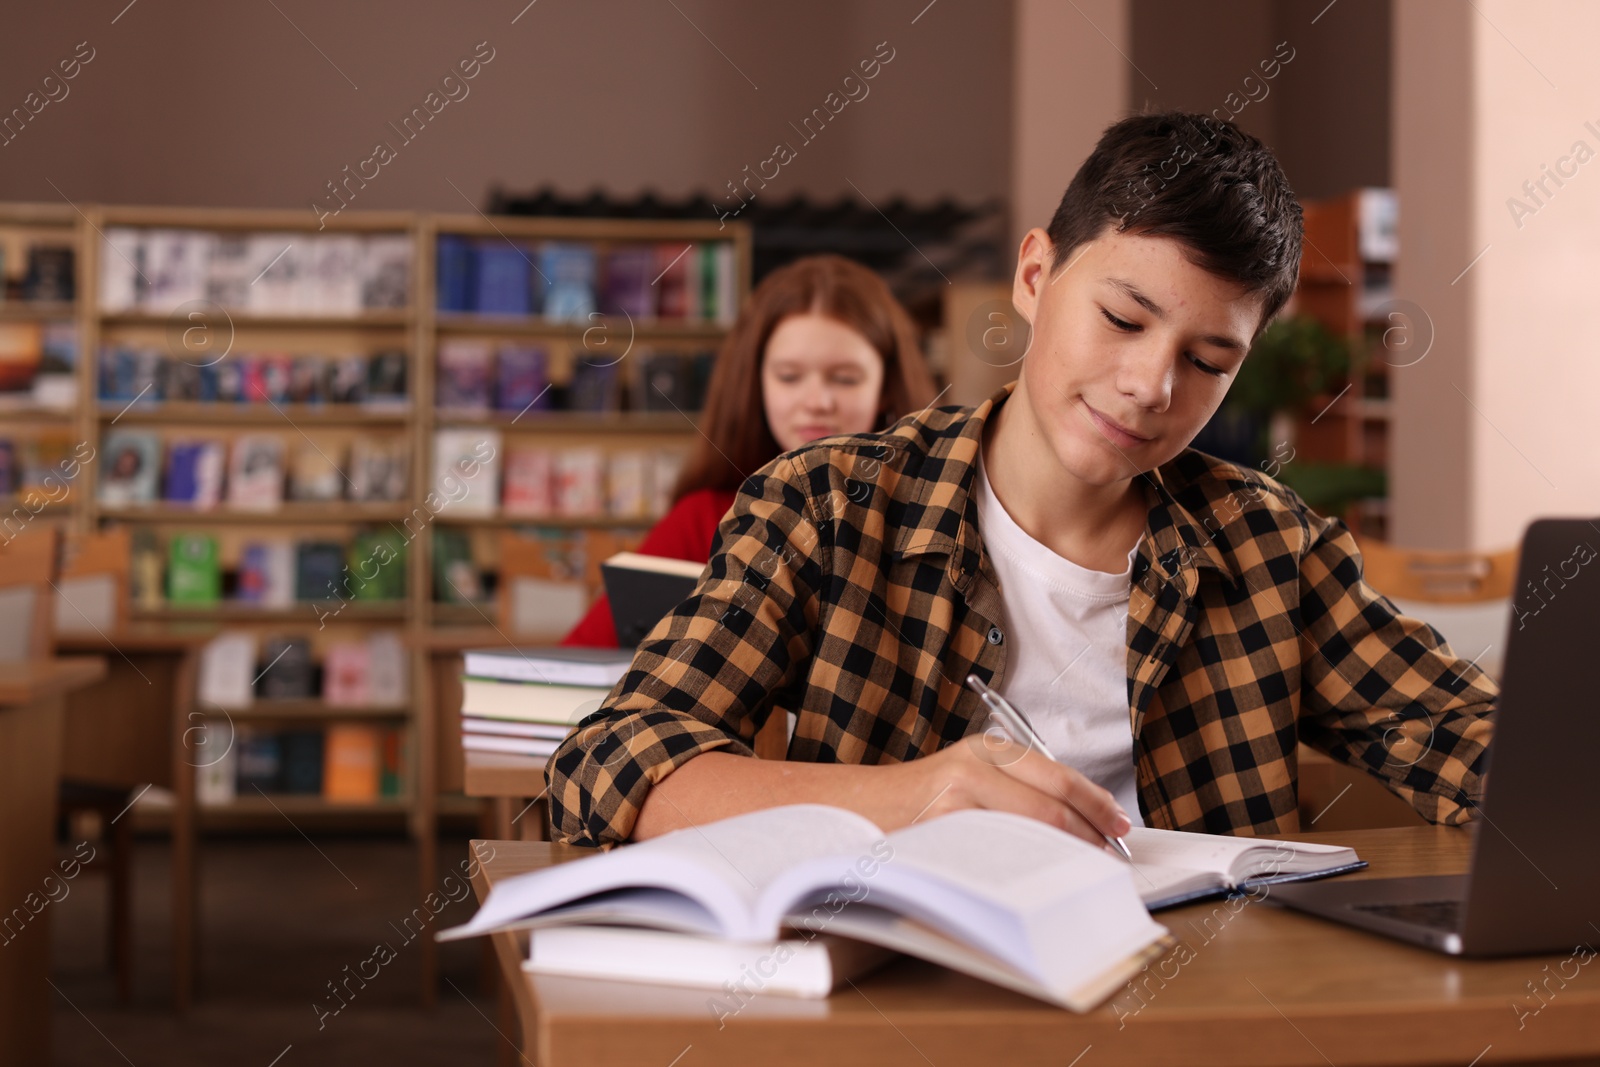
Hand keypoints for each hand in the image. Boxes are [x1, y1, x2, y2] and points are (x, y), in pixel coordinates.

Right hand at [887, 733, 1132, 847]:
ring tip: (1081, 867)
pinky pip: (1000, 855)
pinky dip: (1028, 867)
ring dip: (1063, 855)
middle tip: (1109, 855)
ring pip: (1030, 834)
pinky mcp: (943, 833)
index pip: (1059, 777)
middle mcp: (973, 768)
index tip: (1119, 824)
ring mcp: (956, 802)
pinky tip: (1039, 877)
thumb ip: (1018, 783)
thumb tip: (1082, 815)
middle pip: (1051, 808)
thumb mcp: (971, 772)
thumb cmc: (924, 796)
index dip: (1096, 804)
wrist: (863, 806)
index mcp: (987, 748)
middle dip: (1088, 835)